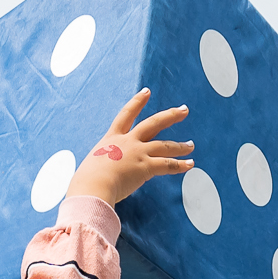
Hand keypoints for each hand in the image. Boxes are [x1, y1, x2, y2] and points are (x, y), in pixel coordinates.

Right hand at [64, 90, 192, 204]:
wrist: (92, 186)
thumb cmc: (86, 181)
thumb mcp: (91, 167)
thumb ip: (100, 167)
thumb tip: (98, 175)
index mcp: (111, 139)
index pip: (126, 115)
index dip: (137, 102)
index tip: (146, 92)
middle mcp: (127, 142)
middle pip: (153, 124)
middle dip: (170, 116)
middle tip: (183, 110)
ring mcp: (138, 153)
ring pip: (164, 146)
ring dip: (180, 145)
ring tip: (190, 145)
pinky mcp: (146, 167)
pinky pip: (167, 165)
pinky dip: (180, 165)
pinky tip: (190, 164)